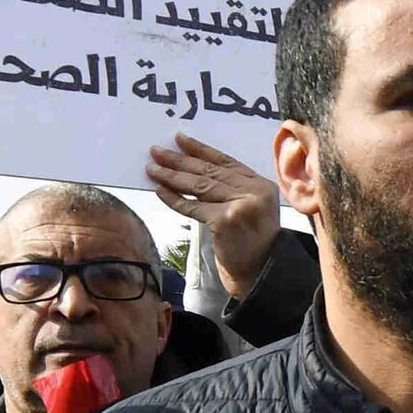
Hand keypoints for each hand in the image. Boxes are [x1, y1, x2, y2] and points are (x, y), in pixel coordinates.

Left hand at [144, 134, 281, 298]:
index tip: (179, 139)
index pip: (225, 161)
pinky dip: (175, 199)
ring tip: (152, 168)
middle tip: (156, 151)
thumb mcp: (248, 209)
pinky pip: (194, 207)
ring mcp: (241, 204)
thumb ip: (230, 190)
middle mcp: (254, 190)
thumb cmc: (251, 244)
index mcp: (260, 184)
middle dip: (180, 160)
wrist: (260, 272)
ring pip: (200, 185)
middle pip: (209, 171)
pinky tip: (160, 191)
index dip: (200, 149)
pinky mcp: (226, 220)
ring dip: (172, 176)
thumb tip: (190, 172)